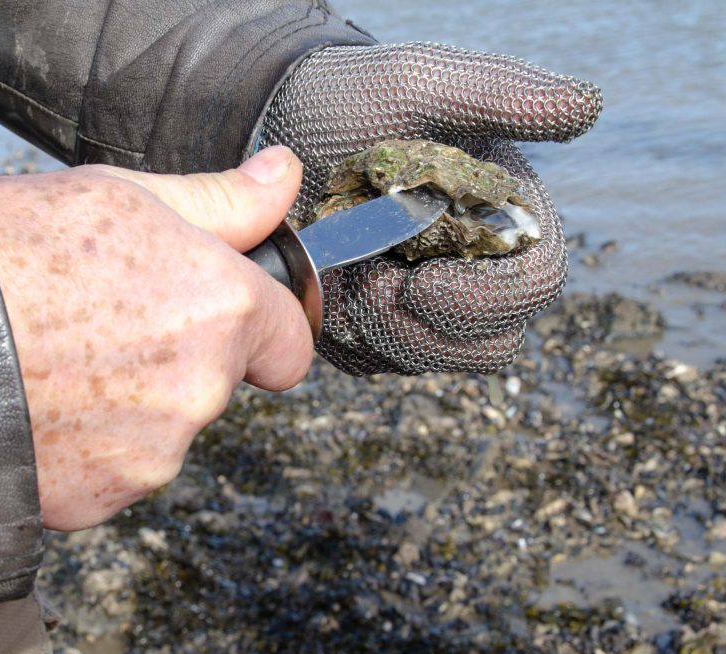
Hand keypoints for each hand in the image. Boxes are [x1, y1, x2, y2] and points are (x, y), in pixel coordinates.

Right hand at [0, 147, 311, 529]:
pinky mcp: (97, 501)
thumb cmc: (1, 254)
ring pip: (161, 429)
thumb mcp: (113, 195)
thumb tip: (281, 179)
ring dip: (125, 404)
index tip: (225, 318)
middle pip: (215, 382)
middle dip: (173, 356)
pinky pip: (110, 472)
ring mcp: (150, 455)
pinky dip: (83, 448)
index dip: (262, 327)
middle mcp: (200, 391)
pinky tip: (32, 406)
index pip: (291, 342)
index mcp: (219, 309)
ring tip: (49, 362)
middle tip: (94, 320)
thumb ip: (216, 201)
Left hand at [258, 43, 601, 374]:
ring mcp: (422, 305)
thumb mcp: (418, 82)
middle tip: (367, 283)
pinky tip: (322, 289)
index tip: (421, 282)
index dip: (487, 299)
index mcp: (504, 216)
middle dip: (425, 326)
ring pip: (427, 359)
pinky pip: (370, 361)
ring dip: (381, 330)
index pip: (534, 283)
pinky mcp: (372, 327)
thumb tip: (583, 107)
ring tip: (341, 276)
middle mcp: (473, 267)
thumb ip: (498, 95)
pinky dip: (345, 334)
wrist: (278, 124)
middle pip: (488, 343)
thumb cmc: (354, 99)